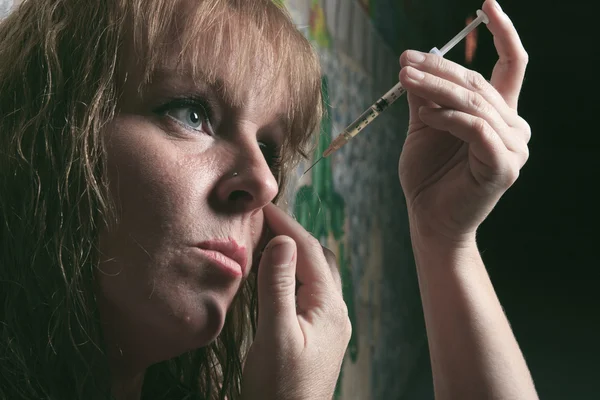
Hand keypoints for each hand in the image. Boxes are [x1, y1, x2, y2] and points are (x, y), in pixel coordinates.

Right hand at [241, 203, 350, 399]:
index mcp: (329, 308)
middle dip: (292, 234)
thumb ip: (279, 287)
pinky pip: (308, 290)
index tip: (263, 205)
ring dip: (294, 253)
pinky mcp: (317, 333)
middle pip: (317, 258)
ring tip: (266, 239)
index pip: (309, 252)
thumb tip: (283, 242)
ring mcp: (328, 323)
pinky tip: (276, 274)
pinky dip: (293, 273)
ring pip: (315, 274)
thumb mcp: (275, 336)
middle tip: (262, 220)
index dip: (287, 225)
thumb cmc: (279, 389)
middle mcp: (335, 311)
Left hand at [398, 0, 529, 243]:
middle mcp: (513, 128)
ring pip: (474, 103)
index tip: (487, 5)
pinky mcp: (502, 167)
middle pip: (478, 83)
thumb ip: (426, 96)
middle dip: (439, 68)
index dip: (503, 33)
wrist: (428, 219)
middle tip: (404, 60)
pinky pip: (476, 130)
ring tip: (405, 79)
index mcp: (499, 115)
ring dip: (437, 88)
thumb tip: (417, 58)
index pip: (511, 66)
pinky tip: (426, 113)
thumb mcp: (425, 126)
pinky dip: (449, 118)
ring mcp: (513, 149)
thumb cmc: (428, 176)